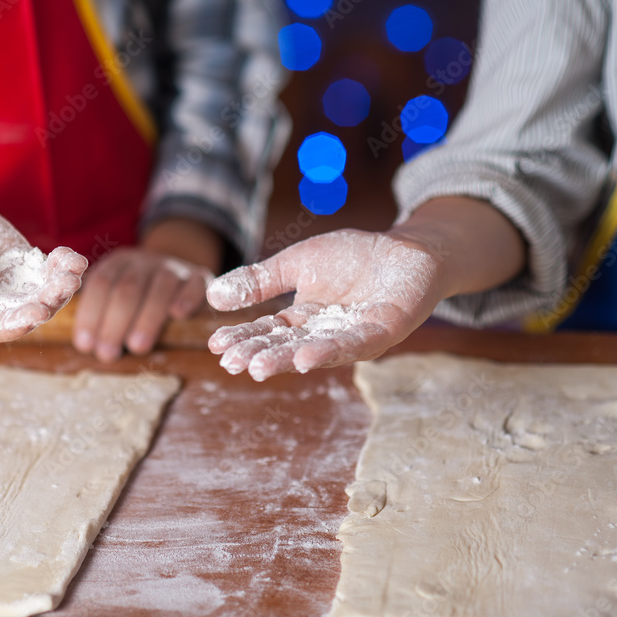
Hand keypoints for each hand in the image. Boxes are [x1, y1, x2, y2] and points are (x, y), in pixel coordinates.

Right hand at [0, 191, 86, 342]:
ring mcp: (9, 286)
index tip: (36, 314)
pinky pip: (48, 274)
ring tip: (73, 269)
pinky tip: (72, 257)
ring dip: (61, 288)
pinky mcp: (23, 267)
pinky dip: (63, 268)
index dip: (14, 324)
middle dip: (47, 303)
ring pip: (42, 296)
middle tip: (64, 286)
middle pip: (23, 314)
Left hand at [72, 248, 213, 360]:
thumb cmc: (140, 296)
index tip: (85, 345)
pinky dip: (187, 297)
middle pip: (127, 289)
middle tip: (108, 354)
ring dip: (147, 318)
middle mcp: (145, 261)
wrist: (180, 272)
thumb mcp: (116, 294)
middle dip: (114, 323)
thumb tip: (85, 346)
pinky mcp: (200, 277)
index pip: (100, 284)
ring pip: (160, 287)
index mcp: (118, 263)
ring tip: (137, 347)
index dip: (91, 314)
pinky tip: (178, 315)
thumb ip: (101, 313)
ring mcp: (174, 267)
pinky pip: (195, 283)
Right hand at [206, 229, 446, 379]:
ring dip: (287, 361)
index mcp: (303, 320)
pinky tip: (305, 358)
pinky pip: (353, 345)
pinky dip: (328, 352)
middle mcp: (325, 335)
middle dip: (259, 355)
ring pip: (315, 351)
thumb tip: (211, 295)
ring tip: (259, 367)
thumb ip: (260, 281)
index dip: (243, 338)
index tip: (216, 345)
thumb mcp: (295, 263)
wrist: (406, 249)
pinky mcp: (382, 332)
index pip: (268, 332)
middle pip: (287, 346)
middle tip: (232, 364)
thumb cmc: (352, 257)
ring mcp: (353, 337)